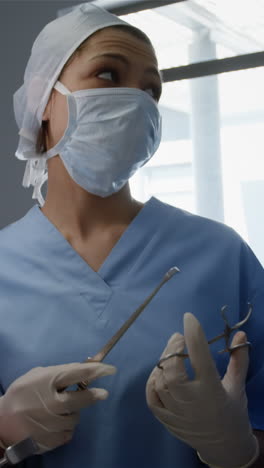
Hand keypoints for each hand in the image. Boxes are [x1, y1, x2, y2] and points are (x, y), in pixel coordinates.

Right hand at [0, 361, 115, 453]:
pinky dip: (65, 427)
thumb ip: (61, 372)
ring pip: (76, 418)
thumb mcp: (38, 375)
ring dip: (73, 413)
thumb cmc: (22, 393)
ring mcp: (52, 423)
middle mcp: (52, 403)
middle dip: (94, 396)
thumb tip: (86, 368)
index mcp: (49, 381)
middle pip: (83, 399)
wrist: (2, 421)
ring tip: (60, 411)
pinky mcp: (51, 440)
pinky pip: (69, 433)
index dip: (99, 371)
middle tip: (102, 394)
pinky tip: (54, 423)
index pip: (80, 373)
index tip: (111, 370)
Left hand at [146, 313, 258, 467]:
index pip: (201, 359)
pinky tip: (161, 371)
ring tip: (172, 352)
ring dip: (163, 362)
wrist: (225, 447)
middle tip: (178, 338)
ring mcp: (177, 414)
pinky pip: (152, 397)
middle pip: (173, 372)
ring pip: (160, 382)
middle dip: (173, 349)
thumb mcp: (237, 386)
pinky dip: (153, 380)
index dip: (194, 336)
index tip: (189, 318)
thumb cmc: (233, 412)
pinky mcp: (166, 421)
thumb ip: (238, 359)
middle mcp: (192, 403)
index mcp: (213, 392)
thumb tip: (239, 334)